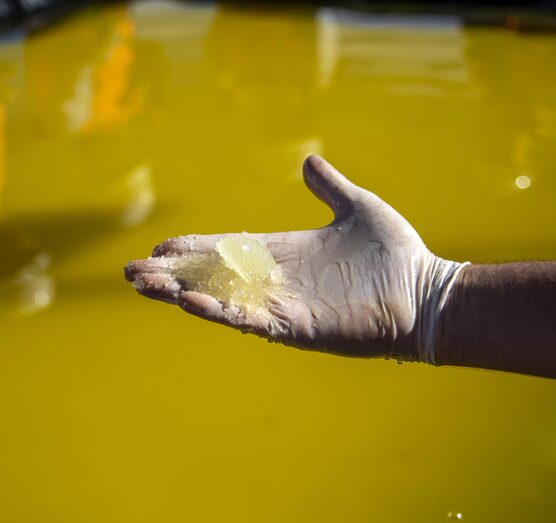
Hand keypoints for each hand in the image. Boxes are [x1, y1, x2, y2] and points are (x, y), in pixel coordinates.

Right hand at [124, 155, 466, 360]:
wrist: (425, 293)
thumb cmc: (396, 254)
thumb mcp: (357, 208)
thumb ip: (330, 187)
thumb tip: (309, 161)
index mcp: (284, 252)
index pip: (226, 249)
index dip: (193, 248)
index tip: (160, 245)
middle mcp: (276, 281)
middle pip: (211, 276)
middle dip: (172, 274)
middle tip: (130, 272)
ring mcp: (283, 305)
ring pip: (219, 299)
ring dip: (180, 293)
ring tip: (143, 286)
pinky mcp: (295, 327)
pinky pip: (247, 320)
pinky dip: (217, 311)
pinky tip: (188, 301)